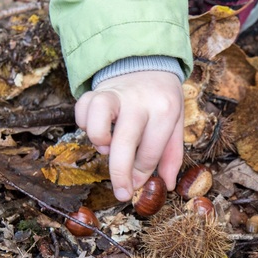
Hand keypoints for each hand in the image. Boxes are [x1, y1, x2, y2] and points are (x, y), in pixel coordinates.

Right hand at [74, 71, 183, 201]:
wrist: (147, 64)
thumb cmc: (162, 101)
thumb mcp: (176, 124)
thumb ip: (171, 155)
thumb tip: (166, 185)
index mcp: (164, 110)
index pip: (150, 151)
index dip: (142, 174)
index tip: (136, 185)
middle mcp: (139, 101)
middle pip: (125, 143)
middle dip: (120, 174)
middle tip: (121, 194)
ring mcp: (116, 94)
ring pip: (98, 120)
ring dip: (99, 141)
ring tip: (108, 148)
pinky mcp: (96, 90)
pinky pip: (82, 110)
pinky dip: (84, 124)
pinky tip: (97, 129)